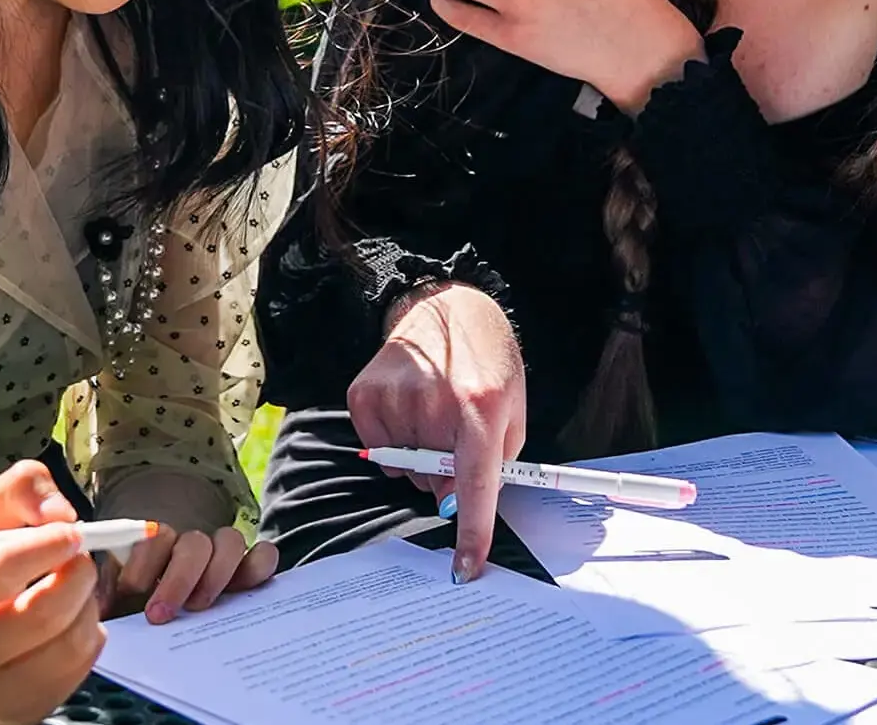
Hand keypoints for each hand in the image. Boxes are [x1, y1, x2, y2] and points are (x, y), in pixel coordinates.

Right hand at [0, 462, 105, 722]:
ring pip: (67, 646)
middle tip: (82, 558)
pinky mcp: (17, 715)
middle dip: (75, 579)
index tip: (72, 531)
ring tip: (73, 588)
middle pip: (36, 619)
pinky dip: (89, 635)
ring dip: (87, 606)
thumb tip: (60, 512)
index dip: (41, 548)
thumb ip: (20, 489)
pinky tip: (69, 621)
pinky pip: (78, 670)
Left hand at [94, 468, 278, 624]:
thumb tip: (98, 608)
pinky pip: (264, 554)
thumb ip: (110, 592)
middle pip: (193, 544)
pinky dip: (260, 565)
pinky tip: (246, 590)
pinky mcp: (248, 565)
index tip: (131, 591)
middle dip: (177, 579)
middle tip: (160, 614)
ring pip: (229, 541)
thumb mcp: (119, 585)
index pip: (154, 540)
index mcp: (156, 541)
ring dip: (216, 574)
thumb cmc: (139, 585)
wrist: (168, 567)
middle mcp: (191, 541)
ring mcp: (222, 550)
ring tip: (200, 607)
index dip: (143, 563)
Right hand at [349, 282, 525, 582]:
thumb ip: (494, 461)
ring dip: (420, 455)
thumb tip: (460, 503)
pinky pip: (378, 450)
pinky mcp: (364, 395)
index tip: (466, 569)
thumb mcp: (512, 411)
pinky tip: (407, 408)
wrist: (448, 308)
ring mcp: (395, 399)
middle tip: (455, 433)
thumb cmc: (489, 365)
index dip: (472, 532)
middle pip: (435, 482)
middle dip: (447, 473)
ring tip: (433, 412)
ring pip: (406, 470)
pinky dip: (393, 441)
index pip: (475, 486)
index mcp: (481, 409)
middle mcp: (435, 404)